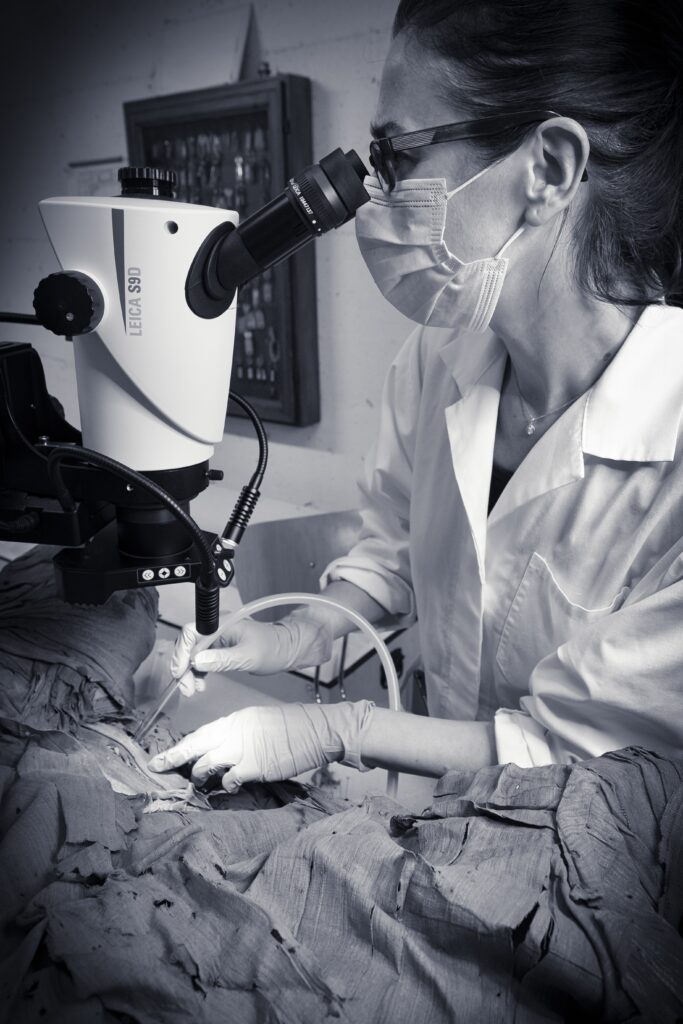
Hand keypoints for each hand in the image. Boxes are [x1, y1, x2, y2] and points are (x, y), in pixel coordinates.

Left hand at [147, 700, 374, 792]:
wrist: (318, 730)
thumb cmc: (294, 726)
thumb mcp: (261, 722)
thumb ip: (239, 734)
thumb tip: (222, 749)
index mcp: (236, 718)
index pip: (200, 733)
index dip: (180, 746)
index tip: (163, 756)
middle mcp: (235, 731)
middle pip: (195, 745)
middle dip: (173, 758)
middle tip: (157, 768)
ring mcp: (244, 748)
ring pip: (207, 764)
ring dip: (201, 777)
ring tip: (201, 784)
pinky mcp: (255, 767)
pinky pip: (230, 780)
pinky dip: (228, 786)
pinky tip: (231, 788)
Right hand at [171, 615, 333, 695]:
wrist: (287, 650)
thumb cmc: (273, 648)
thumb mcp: (247, 656)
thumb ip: (222, 659)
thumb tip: (196, 662)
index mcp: (221, 623)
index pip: (190, 632)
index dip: (181, 651)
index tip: (180, 671)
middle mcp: (216, 628)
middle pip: (188, 644)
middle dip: (183, 666)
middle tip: (186, 687)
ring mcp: (217, 637)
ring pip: (193, 654)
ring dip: (189, 672)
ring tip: (192, 689)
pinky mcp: (220, 648)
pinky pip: (202, 659)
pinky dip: (198, 672)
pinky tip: (200, 684)